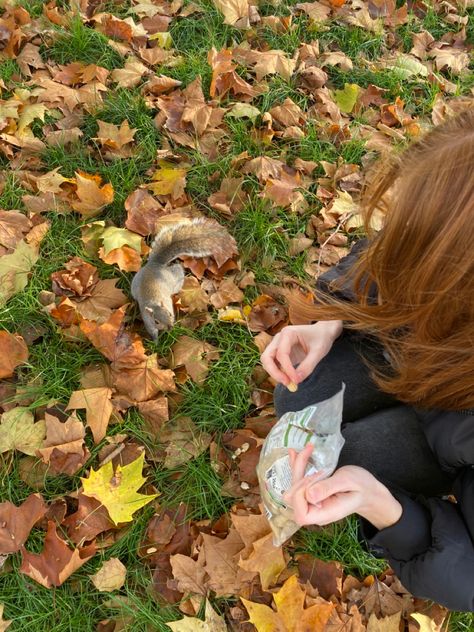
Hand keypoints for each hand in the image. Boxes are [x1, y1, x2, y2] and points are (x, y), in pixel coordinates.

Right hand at [260, 320, 342, 386]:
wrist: (322, 332)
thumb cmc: (321, 338)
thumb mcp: (318, 352)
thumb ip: (308, 366)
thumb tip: (297, 381)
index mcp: (288, 333)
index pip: (281, 354)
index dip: (287, 369)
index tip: (296, 381)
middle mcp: (279, 338)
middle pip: (267, 357)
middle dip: (274, 372)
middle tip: (287, 383)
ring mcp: (277, 345)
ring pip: (267, 361)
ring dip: (275, 373)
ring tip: (290, 382)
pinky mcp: (280, 353)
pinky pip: (273, 364)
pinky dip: (278, 373)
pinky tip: (289, 379)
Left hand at [283, 444, 402, 530]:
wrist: (368, 490)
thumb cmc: (361, 486)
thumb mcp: (347, 482)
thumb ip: (328, 488)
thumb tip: (309, 495)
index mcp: (324, 514)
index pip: (301, 514)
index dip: (300, 496)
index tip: (314, 479)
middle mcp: (315, 511)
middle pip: (293, 499)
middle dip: (299, 477)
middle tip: (317, 462)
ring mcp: (311, 503)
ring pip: (293, 487)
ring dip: (298, 467)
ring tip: (308, 449)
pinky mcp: (311, 493)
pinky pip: (298, 482)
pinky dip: (298, 467)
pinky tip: (295, 453)